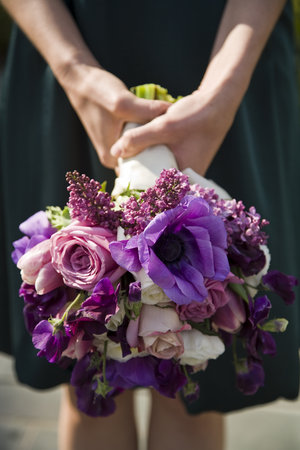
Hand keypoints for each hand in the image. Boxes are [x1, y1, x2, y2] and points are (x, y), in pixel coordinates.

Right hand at [59, 64, 169, 167]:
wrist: (80, 78)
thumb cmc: (97, 92)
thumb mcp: (123, 103)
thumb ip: (147, 111)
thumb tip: (173, 113)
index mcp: (112, 159)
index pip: (140, 173)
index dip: (160, 168)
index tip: (180, 161)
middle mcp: (114, 157)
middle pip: (144, 162)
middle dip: (161, 155)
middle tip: (184, 147)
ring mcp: (116, 146)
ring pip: (143, 149)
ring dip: (157, 143)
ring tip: (179, 138)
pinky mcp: (119, 135)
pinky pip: (139, 139)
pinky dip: (149, 133)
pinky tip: (165, 127)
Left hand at [110, 86, 236, 174]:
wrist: (220, 101)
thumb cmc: (195, 116)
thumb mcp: (163, 126)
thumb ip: (138, 139)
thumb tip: (115, 153)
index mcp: (184, 177)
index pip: (157, 191)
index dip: (139, 186)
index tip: (122, 181)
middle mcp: (188, 176)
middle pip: (158, 180)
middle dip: (141, 175)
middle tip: (121, 169)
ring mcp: (189, 166)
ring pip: (162, 169)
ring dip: (148, 164)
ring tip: (128, 160)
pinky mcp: (188, 156)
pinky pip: (168, 160)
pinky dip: (157, 156)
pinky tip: (143, 150)